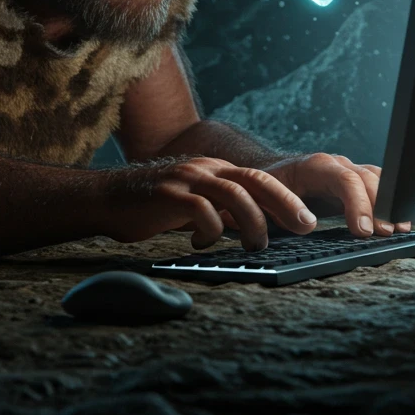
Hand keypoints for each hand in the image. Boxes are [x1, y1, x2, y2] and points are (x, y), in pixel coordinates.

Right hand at [101, 156, 317, 250]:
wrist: (106, 198)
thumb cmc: (153, 207)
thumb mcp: (195, 206)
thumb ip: (222, 211)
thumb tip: (255, 230)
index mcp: (215, 170)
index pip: (260, 179)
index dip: (287, 199)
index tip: (308, 220)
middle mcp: (205, 169)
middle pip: (255, 180)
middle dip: (285, 203)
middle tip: (306, 226)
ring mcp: (186, 178)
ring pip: (234, 194)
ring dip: (252, 222)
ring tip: (256, 246)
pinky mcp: (168, 194)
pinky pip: (202, 209)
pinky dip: (211, 229)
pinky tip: (201, 244)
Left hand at [262, 153, 409, 237]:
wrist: (270, 177)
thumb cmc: (267, 188)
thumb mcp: (267, 197)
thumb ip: (285, 208)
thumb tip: (309, 223)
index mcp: (316, 166)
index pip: (345, 179)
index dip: (358, 204)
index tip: (363, 231)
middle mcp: (337, 165)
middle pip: (367, 179)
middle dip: (379, 206)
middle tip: (386, 233)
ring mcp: (349, 172)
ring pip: (379, 181)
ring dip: (390, 204)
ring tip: (400, 229)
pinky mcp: (355, 184)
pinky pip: (380, 187)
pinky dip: (391, 203)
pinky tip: (400, 221)